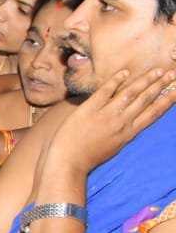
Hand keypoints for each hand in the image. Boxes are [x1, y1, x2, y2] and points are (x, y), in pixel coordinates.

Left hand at [42, 68, 175, 173]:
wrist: (67, 162)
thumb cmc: (88, 157)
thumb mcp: (113, 146)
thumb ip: (123, 131)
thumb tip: (132, 118)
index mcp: (128, 133)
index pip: (153, 113)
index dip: (167, 100)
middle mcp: (121, 122)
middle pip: (145, 100)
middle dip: (160, 85)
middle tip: (172, 73)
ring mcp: (105, 115)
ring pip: (130, 93)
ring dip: (145, 80)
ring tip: (157, 70)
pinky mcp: (89, 109)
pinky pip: (105, 91)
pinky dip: (116, 81)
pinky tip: (125, 72)